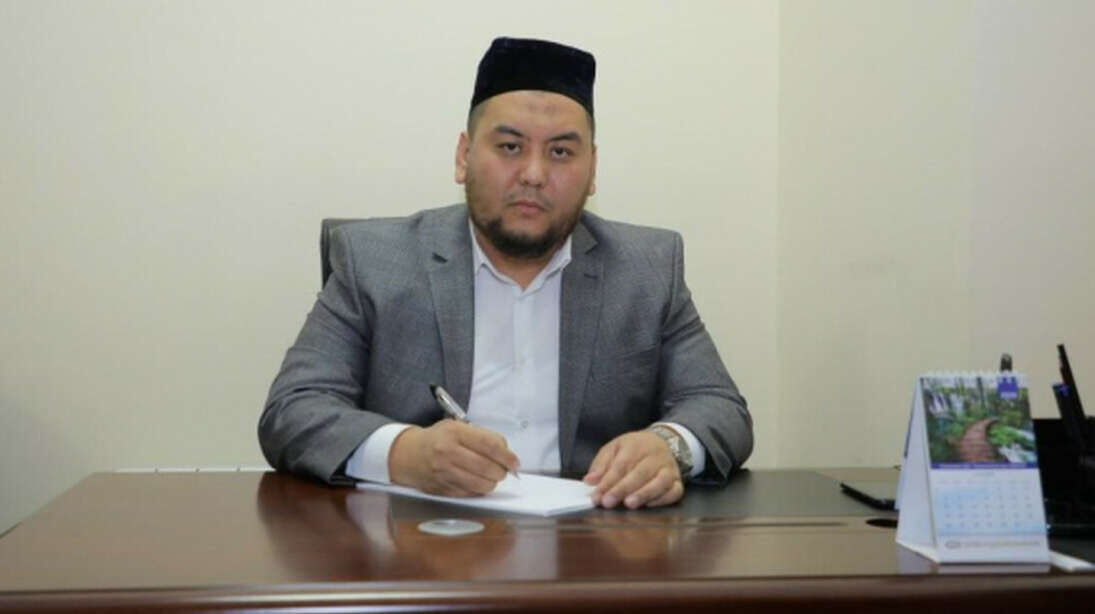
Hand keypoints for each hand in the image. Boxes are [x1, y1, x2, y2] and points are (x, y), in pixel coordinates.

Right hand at [388, 420, 518, 496]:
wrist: (408, 455)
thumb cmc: (437, 439)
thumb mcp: (458, 427)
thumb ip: (483, 436)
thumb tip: (506, 452)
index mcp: (454, 433)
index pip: (489, 445)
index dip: (507, 456)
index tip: (515, 462)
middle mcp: (447, 452)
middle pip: (487, 467)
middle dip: (502, 471)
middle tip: (504, 470)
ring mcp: (444, 473)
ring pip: (481, 484)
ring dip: (492, 482)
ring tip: (491, 476)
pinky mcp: (442, 489)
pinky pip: (470, 493)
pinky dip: (479, 489)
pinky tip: (477, 481)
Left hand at [582, 430, 683, 508]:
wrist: (662, 442)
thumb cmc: (634, 449)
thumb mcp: (614, 448)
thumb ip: (601, 465)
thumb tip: (589, 481)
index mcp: (636, 445)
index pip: (621, 465)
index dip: (608, 481)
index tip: (597, 496)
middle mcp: (655, 457)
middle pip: (640, 473)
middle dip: (623, 489)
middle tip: (608, 502)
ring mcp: (668, 469)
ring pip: (660, 482)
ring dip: (644, 494)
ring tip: (629, 504)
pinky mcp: (677, 481)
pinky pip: (674, 491)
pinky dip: (663, 499)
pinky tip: (649, 505)